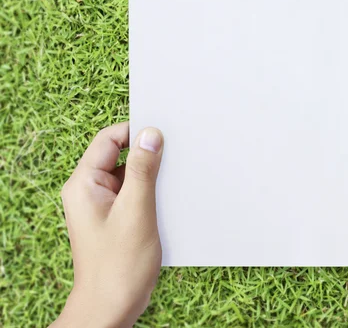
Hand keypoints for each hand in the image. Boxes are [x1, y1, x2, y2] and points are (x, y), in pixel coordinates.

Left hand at [52, 123, 163, 327]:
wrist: (110, 309)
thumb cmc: (119, 267)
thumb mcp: (136, 211)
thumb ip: (142, 170)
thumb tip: (150, 134)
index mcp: (84, 184)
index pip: (109, 139)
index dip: (135, 131)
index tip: (163, 134)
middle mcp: (88, 190)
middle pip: (119, 154)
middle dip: (146, 155)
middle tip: (171, 159)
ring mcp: (101, 205)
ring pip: (129, 173)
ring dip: (150, 176)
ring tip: (168, 187)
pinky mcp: (114, 217)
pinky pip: (132, 192)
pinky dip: (150, 192)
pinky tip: (164, 203)